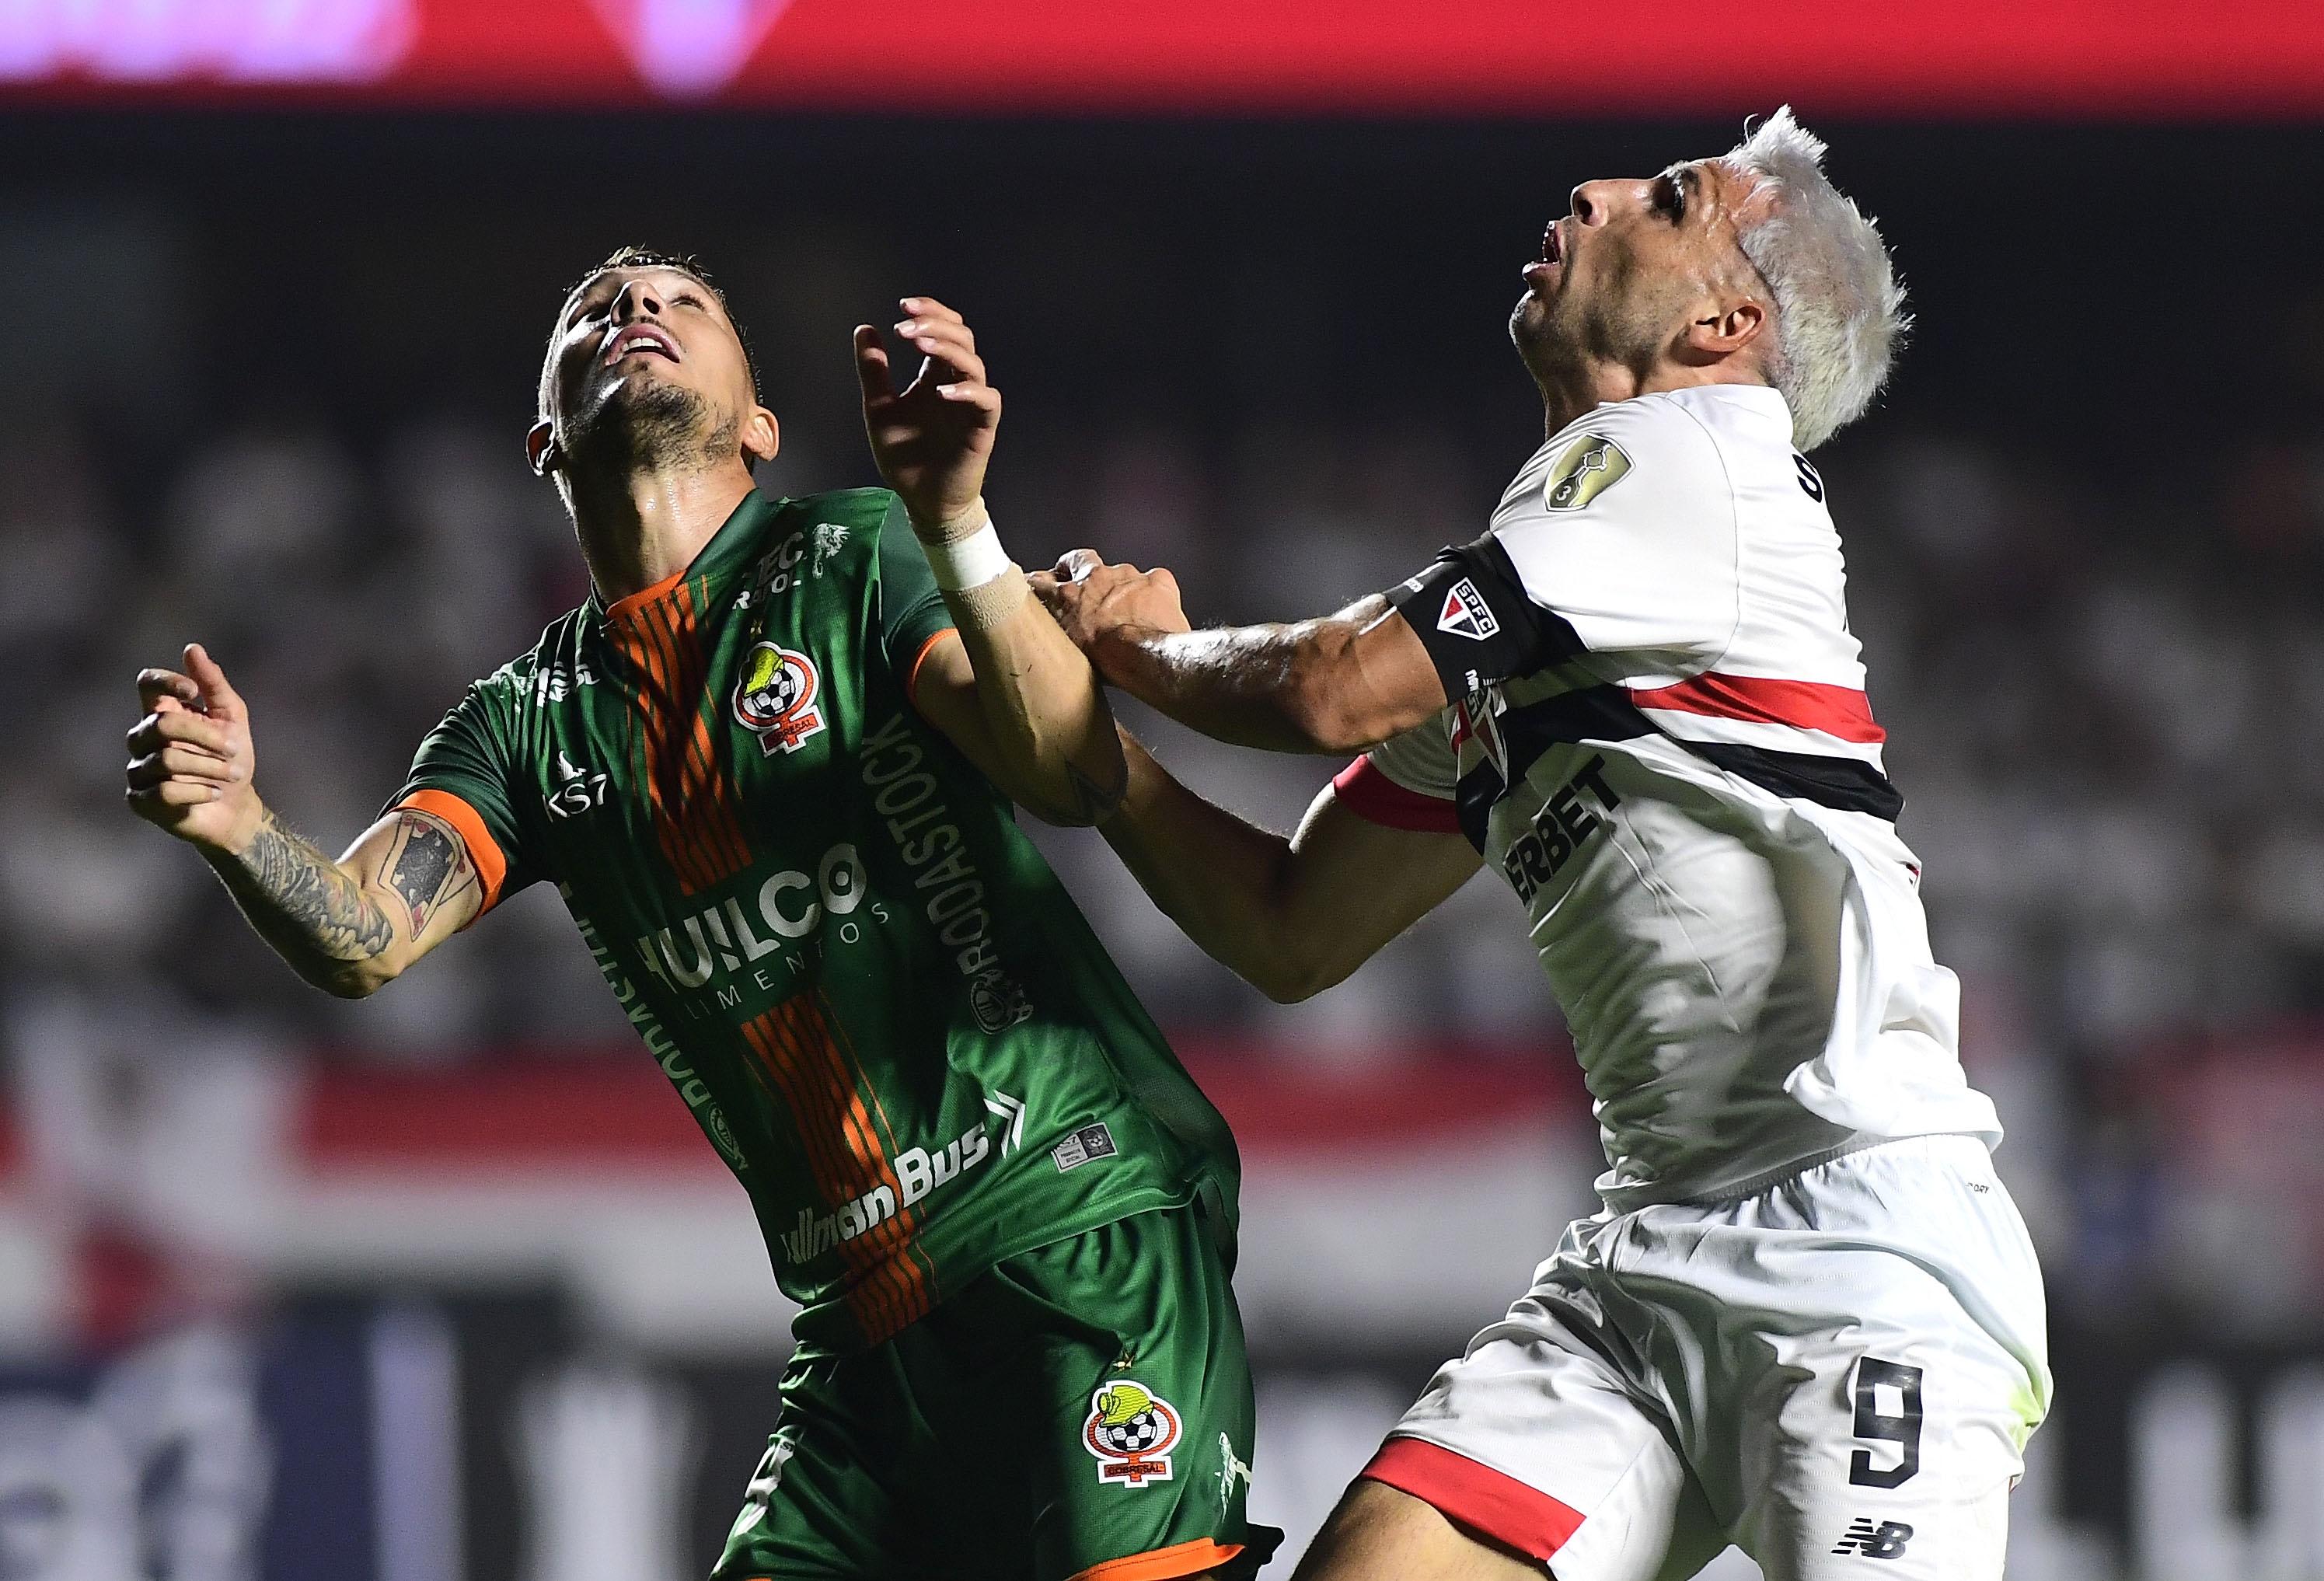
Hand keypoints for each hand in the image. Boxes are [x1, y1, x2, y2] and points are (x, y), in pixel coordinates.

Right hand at [125, 643, 263, 853]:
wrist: (235, 808)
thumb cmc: (231, 759)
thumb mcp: (232, 718)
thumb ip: (213, 685)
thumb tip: (192, 648)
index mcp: (162, 713)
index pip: (147, 684)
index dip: (165, 681)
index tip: (192, 691)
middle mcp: (142, 738)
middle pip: (162, 724)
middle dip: (206, 737)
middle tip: (235, 749)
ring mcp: (138, 770)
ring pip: (167, 759)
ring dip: (210, 767)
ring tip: (232, 775)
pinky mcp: (140, 800)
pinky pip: (166, 792)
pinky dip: (199, 791)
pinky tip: (213, 793)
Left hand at [855, 296, 1000, 533]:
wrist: (922, 500)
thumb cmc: (905, 457)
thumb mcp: (879, 410)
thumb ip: (874, 372)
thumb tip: (864, 329)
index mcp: (934, 375)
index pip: (942, 331)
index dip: (929, 312)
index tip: (903, 305)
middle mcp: (956, 384)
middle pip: (961, 338)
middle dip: (936, 323)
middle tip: (907, 325)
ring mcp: (971, 405)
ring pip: (973, 363)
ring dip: (947, 347)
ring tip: (920, 343)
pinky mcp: (982, 429)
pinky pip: (985, 401)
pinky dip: (967, 391)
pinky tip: (941, 391)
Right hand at [1030, 550, 1190, 659]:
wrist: (1147, 656)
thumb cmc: (1110, 660)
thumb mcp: (1072, 647)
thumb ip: (1065, 628)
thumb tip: (1064, 631)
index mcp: (1070, 596)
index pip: (1046, 580)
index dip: (1045, 583)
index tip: (1044, 586)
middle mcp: (1096, 578)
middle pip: (1081, 560)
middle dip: (1080, 568)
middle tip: (1085, 584)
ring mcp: (1128, 576)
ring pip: (1121, 572)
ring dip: (1121, 588)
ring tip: (1129, 612)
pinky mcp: (1156, 580)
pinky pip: (1154, 580)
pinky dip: (1153, 593)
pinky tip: (1156, 610)